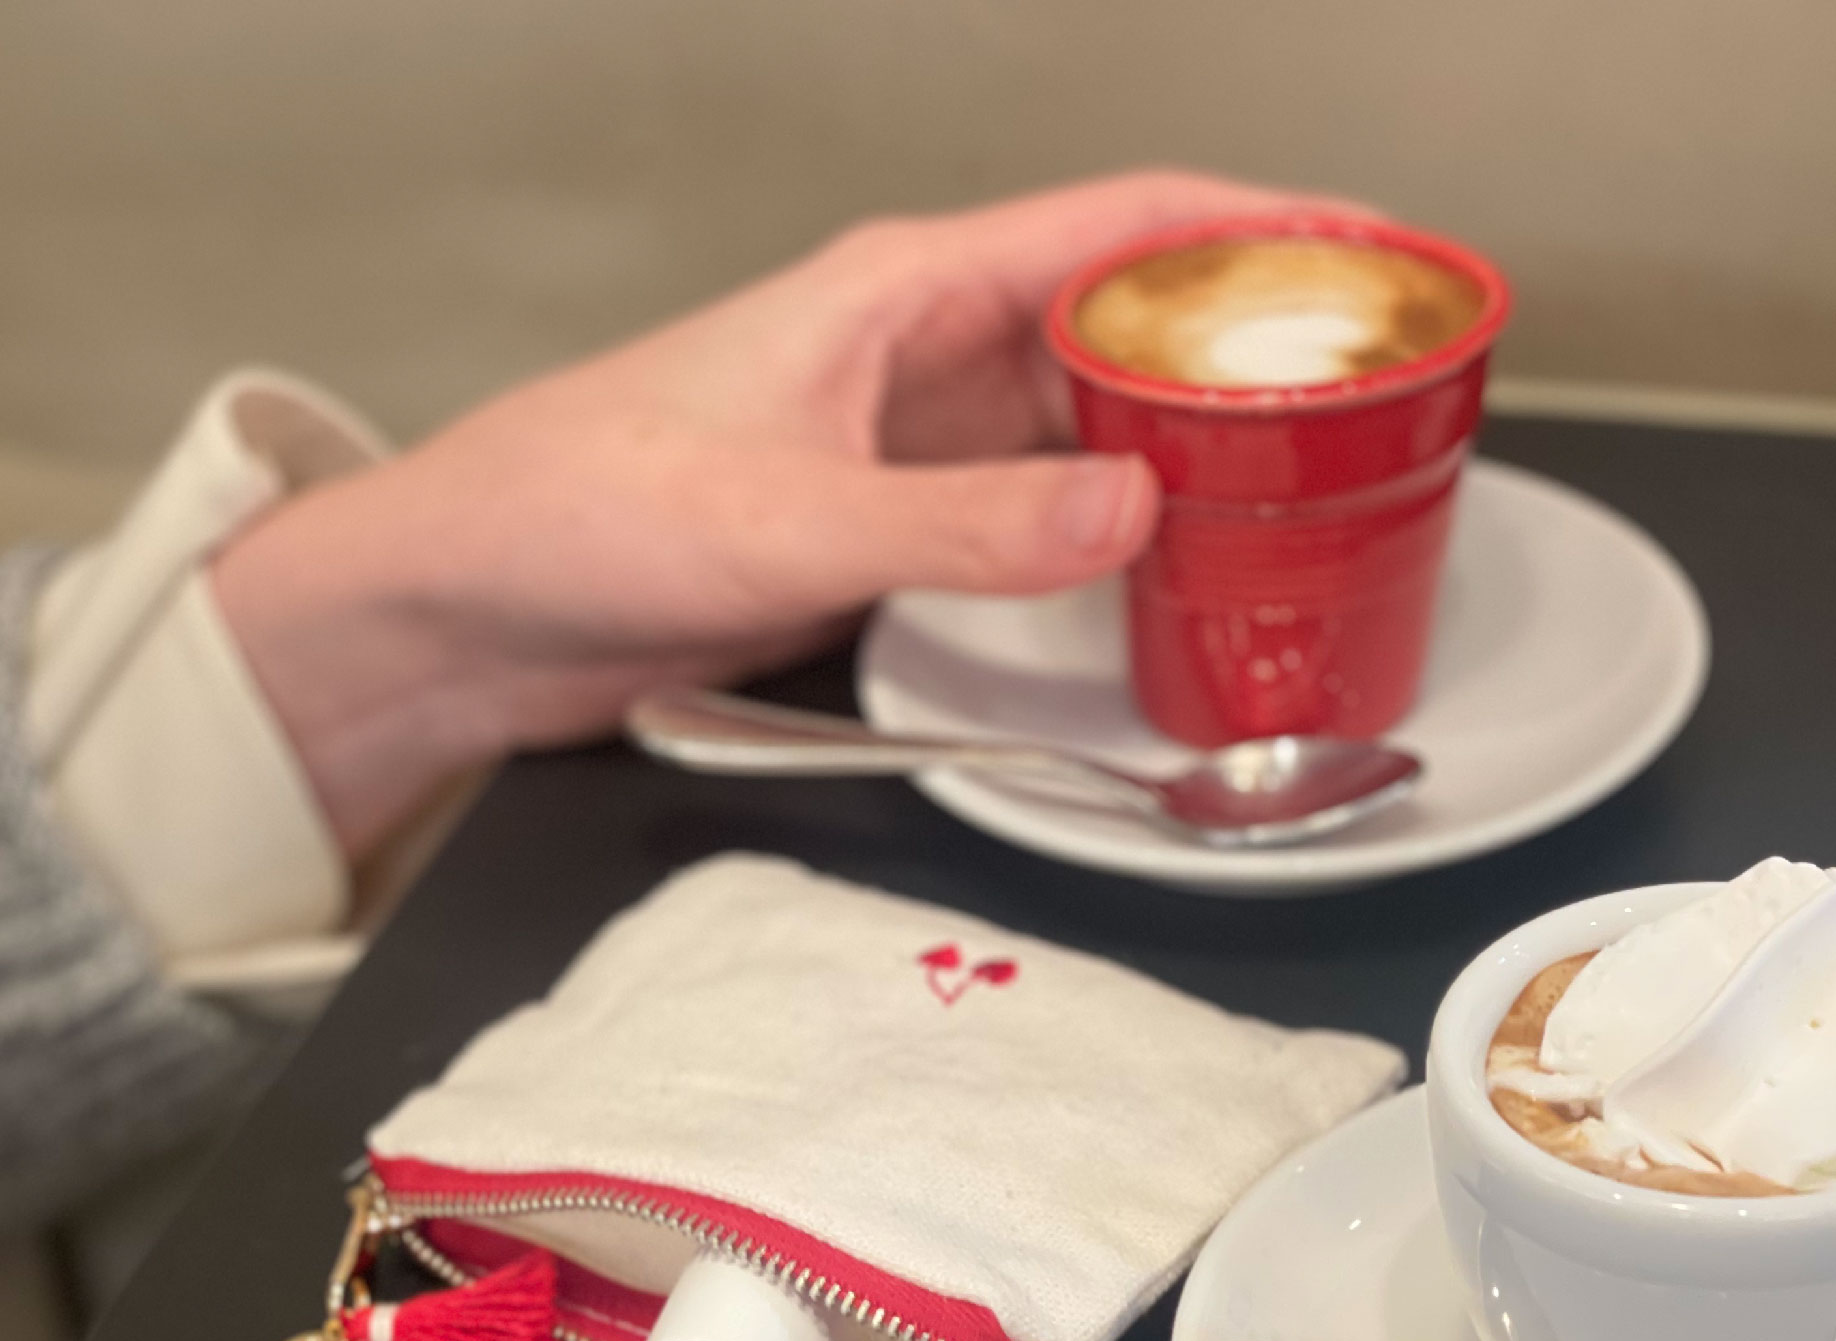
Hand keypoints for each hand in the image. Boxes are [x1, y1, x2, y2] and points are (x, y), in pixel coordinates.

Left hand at [213, 167, 1343, 851]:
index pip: (1122, 223)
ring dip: (1184, 453)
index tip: (1376, 252)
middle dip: (1250, 350)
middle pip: (1128, 323)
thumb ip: (960, 527)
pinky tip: (1161, 574)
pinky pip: (1032, 515)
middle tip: (1370, 408)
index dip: (1262, 226)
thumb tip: (1125, 514)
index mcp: (901, 292)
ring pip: (1088, 425)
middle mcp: (918, 353)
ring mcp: (908, 444)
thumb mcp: (786, 520)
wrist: (475, 604)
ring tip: (1302, 494)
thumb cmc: (582, 512)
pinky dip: (1106, 536)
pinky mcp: (885, 528)